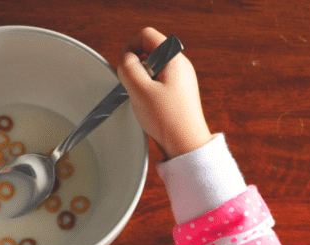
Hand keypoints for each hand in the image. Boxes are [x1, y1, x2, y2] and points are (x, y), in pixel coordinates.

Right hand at [116, 27, 212, 159]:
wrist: (186, 144)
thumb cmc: (168, 120)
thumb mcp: (140, 91)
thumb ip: (128, 69)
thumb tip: (125, 59)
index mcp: (174, 58)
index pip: (147, 35)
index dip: (130, 47)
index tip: (124, 66)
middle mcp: (180, 64)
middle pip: (149, 50)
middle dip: (135, 66)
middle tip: (135, 86)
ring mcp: (180, 78)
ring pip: (152, 67)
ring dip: (141, 80)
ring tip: (144, 98)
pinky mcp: (178, 91)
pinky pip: (158, 81)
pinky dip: (148, 89)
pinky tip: (150, 105)